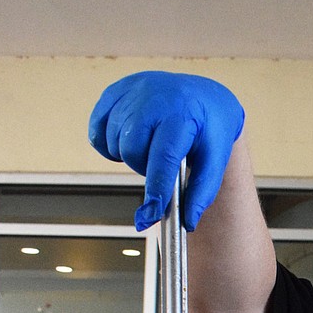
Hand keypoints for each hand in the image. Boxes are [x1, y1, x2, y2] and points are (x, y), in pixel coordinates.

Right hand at [88, 71, 244, 230]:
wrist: (204, 97)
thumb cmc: (209, 129)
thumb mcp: (215, 159)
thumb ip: (201, 192)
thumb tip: (187, 222)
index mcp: (182, 113)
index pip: (163, 156)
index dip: (156, 187)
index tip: (151, 212)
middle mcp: (155, 97)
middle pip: (131, 149)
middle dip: (142, 167)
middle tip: (159, 163)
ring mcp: (132, 91)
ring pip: (113, 141)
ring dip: (128, 155)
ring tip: (149, 148)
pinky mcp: (115, 91)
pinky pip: (97, 129)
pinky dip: (108, 143)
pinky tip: (128, 140)